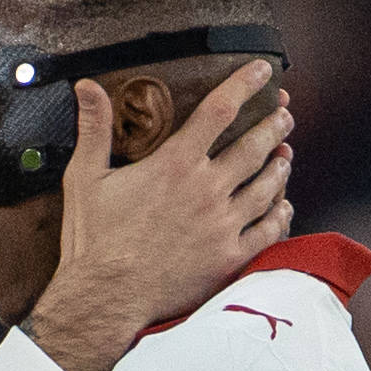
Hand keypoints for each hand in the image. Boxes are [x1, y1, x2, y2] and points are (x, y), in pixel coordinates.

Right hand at [25, 63, 295, 370]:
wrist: (104, 300)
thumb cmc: (93, 241)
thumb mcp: (85, 178)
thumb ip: (93, 129)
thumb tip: (85, 86)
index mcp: (175, 164)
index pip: (220, 110)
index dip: (245, 84)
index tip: (263, 70)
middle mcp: (207, 190)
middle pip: (255, 147)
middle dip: (274, 126)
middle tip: (285, 116)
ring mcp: (222, 225)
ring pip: (267, 187)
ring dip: (280, 166)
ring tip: (285, 155)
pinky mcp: (229, 258)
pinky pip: (268, 231)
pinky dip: (280, 215)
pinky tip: (284, 206)